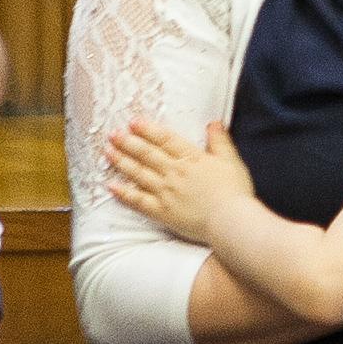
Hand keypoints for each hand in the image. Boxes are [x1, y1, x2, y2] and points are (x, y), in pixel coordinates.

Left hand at [105, 116, 254, 243]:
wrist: (230, 221)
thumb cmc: (234, 192)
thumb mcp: (231, 161)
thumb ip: (220, 141)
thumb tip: (213, 123)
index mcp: (191, 158)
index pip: (165, 139)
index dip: (148, 130)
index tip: (133, 122)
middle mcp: (174, 172)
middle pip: (147, 154)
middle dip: (128, 142)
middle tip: (113, 134)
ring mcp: (166, 192)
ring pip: (139, 173)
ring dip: (121, 162)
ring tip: (107, 152)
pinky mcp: (162, 211)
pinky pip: (139, 201)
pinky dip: (124, 193)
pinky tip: (111, 186)